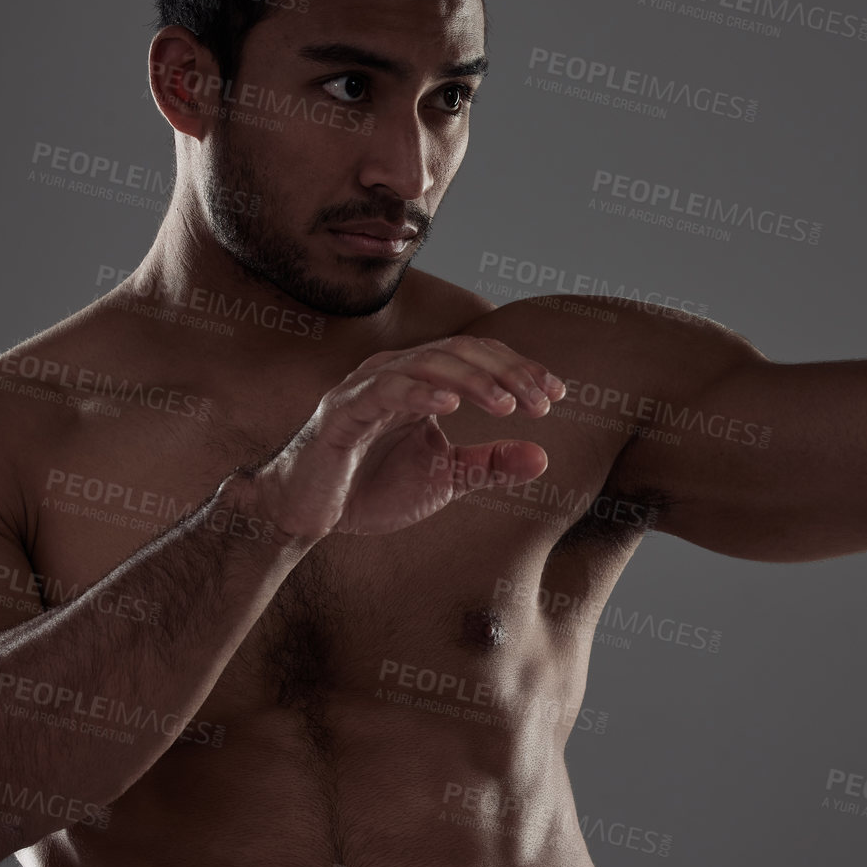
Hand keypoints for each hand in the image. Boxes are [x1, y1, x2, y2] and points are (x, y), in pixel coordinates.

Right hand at [254, 336, 565, 538]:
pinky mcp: (342, 412)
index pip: (478, 357)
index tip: (557, 395)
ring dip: (471, 380)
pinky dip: (418, 392)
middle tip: (540, 402)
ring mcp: (366, 387)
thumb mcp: (445, 479)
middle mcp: (395, 372)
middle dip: (505, 372)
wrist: (308, 515)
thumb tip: (543, 458)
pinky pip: (383, 390)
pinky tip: (451, 405)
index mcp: (420, 380)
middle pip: (459, 351)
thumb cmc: (371, 488)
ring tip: (506, 403)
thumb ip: (489, 465)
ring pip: (426, 363)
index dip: (519, 370)